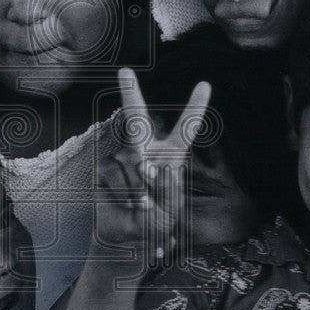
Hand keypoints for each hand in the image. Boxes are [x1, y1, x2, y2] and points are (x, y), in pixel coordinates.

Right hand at [96, 69, 210, 260]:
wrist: (126, 237)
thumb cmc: (155, 221)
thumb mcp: (170, 208)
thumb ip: (161, 186)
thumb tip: (143, 167)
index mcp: (170, 156)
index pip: (185, 130)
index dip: (195, 108)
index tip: (205, 84)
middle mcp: (145, 150)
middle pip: (138, 120)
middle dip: (130, 95)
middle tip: (124, 72)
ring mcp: (121, 158)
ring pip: (130, 164)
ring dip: (140, 190)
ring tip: (146, 208)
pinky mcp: (103, 170)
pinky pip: (114, 176)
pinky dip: (125, 193)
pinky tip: (129, 205)